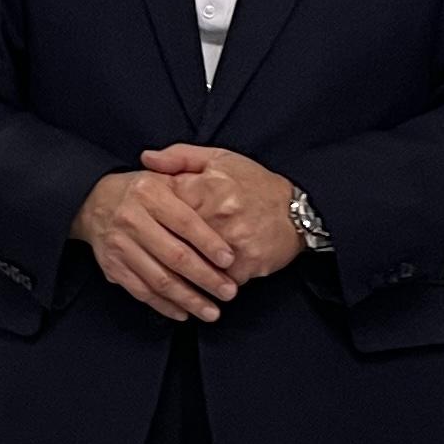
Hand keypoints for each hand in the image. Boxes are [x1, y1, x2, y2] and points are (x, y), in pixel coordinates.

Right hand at [73, 167, 242, 321]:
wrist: (93, 203)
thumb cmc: (140, 191)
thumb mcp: (162, 173)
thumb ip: (188, 178)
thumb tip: (220, 203)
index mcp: (149, 194)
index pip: (185, 222)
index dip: (209, 243)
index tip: (230, 261)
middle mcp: (132, 220)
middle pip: (175, 256)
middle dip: (205, 278)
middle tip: (229, 292)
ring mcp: (120, 246)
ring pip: (159, 280)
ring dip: (188, 299)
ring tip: (212, 311)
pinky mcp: (112, 267)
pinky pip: (141, 292)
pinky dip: (164, 306)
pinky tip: (184, 313)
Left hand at [138, 144, 304, 282]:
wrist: (297, 212)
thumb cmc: (255, 184)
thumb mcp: (219, 159)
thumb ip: (179, 157)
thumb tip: (146, 159)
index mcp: (208, 187)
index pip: (165, 207)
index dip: (153, 217)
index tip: (147, 224)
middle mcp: (219, 214)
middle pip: (175, 240)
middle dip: (161, 249)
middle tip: (150, 254)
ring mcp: (233, 242)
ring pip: (193, 265)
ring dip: (180, 273)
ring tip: (169, 275)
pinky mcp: (245, 265)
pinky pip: (216, 280)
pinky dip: (205, 285)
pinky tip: (197, 286)